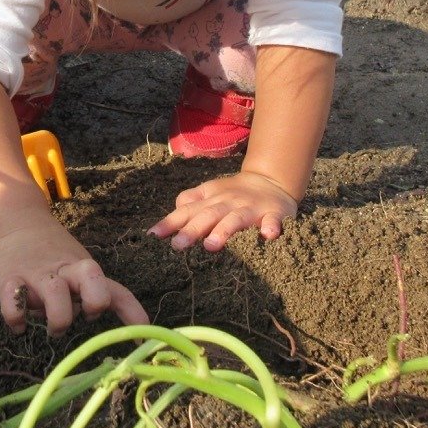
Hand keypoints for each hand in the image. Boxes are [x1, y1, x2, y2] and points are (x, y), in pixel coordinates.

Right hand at [0, 211, 147, 334]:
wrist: (17, 224)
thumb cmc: (56, 255)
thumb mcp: (81, 267)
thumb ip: (100, 291)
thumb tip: (133, 325)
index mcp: (85, 269)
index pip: (114, 290)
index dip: (131, 310)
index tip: (144, 331)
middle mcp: (65, 271)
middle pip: (92, 284)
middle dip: (94, 305)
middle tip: (85, 314)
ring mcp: (37, 274)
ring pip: (55, 299)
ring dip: (58, 321)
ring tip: (54, 327)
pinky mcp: (9, 279)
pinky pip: (13, 306)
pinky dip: (17, 320)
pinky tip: (20, 324)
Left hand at [148, 171, 298, 251]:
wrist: (272, 182)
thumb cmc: (234, 194)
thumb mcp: (209, 195)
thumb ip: (189, 204)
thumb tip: (166, 220)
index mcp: (211, 199)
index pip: (188, 210)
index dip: (171, 222)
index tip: (153, 235)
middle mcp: (228, 202)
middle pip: (208, 215)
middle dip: (193, 229)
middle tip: (177, 245)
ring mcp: (251, 208)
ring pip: (236, 219)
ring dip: (224, 230)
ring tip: (211, 245)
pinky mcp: (274, 214)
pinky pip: (273, 221)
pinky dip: (271, 227)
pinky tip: (268, 235)